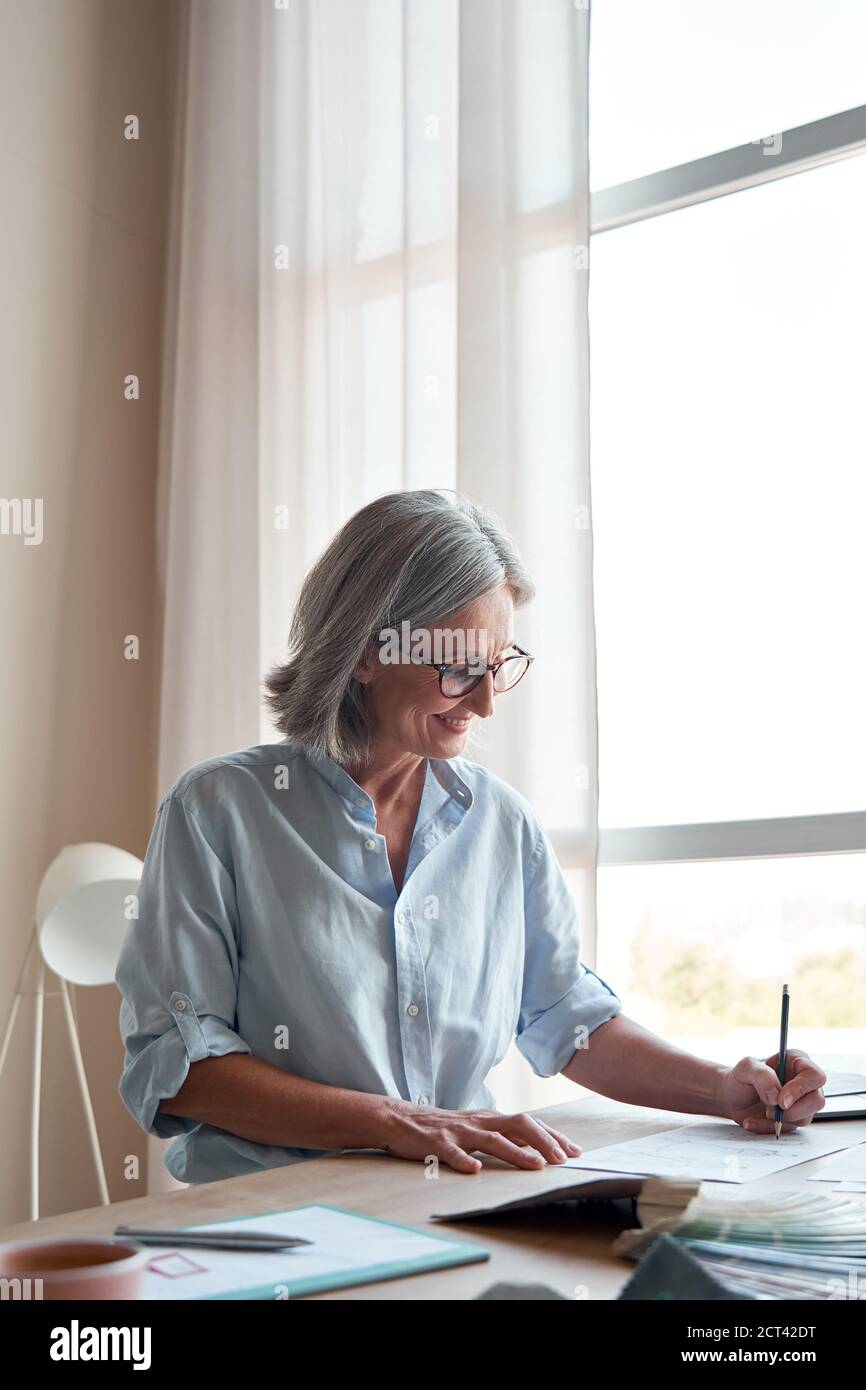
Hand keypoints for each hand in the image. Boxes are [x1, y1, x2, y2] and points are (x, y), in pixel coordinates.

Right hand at [381, 1101, 581, 1172]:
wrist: (400, 1118)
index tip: (574, 1151)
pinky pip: (452, 1152)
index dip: (552, 1136)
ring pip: (492, 1139)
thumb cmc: (442, 1127)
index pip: (528, 1123)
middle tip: (562, 1160)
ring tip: (535, 1166)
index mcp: (490, 1118)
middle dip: (542, 1141)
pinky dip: (464, 1160)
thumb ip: (501, 1134)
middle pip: (517, 1125)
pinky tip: (474, 1170)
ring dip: (516, 1153)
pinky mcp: (437, 1142)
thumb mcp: (476, 1127)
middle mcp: (479, 1121)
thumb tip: (533, 1146)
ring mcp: (459, 1131)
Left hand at [719, 1050, 826, 1133]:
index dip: (801, 1089)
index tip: (781, 1100)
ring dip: (781, 1119)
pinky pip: (790, 1129)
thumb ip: (761, 1075)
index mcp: (796, 1062)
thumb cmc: (740, 1078)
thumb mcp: (746, 1068)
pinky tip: (753, 1120)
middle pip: (817, 1100)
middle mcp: (803, 1082)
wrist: (731, 1098)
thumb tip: (776, 1095)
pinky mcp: (794, 1118)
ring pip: (806, 1117)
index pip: (814, 1076)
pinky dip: (770, 1128)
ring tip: (762, 1111)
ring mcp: (801, 1102)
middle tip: (771, 1110)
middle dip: (795, 1110)